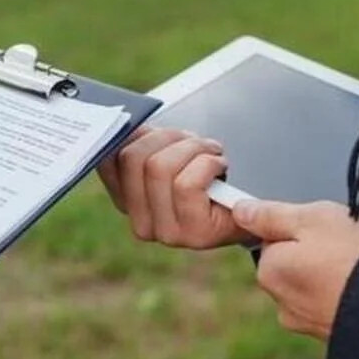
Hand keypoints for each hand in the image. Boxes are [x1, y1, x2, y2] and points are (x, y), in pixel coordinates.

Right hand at [97, 126, 246, 248]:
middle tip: (193, 140)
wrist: (250, 216)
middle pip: (133, 158)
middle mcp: (140, 223)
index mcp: (127, 203)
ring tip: (210, 153)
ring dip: (193, 148)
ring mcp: (165, 233)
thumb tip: (128, 125)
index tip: (156, 129)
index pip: (109, 159)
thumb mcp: (172, 159)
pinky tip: (219, 167)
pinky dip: (209, 162)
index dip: (132, 133)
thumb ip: (145, 147)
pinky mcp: (194, 234)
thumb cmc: (210, 182)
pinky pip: (188, 182)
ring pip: (160, 167)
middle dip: (168, 137)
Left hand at [233, 200, 358, 340]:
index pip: (273, 241)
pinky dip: (348, 295)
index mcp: (270, 272)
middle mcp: (282, 304)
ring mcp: (309, 325)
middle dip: (316, 254)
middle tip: (348, 247)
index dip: (302, 229)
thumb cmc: (358, 256)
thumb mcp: (312, 218)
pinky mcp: (335, 337)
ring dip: (332, 276)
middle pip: (292, 266)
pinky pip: (336, 305)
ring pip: (314, 286)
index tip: (327, 229)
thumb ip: (271, 215)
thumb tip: (240, 211)